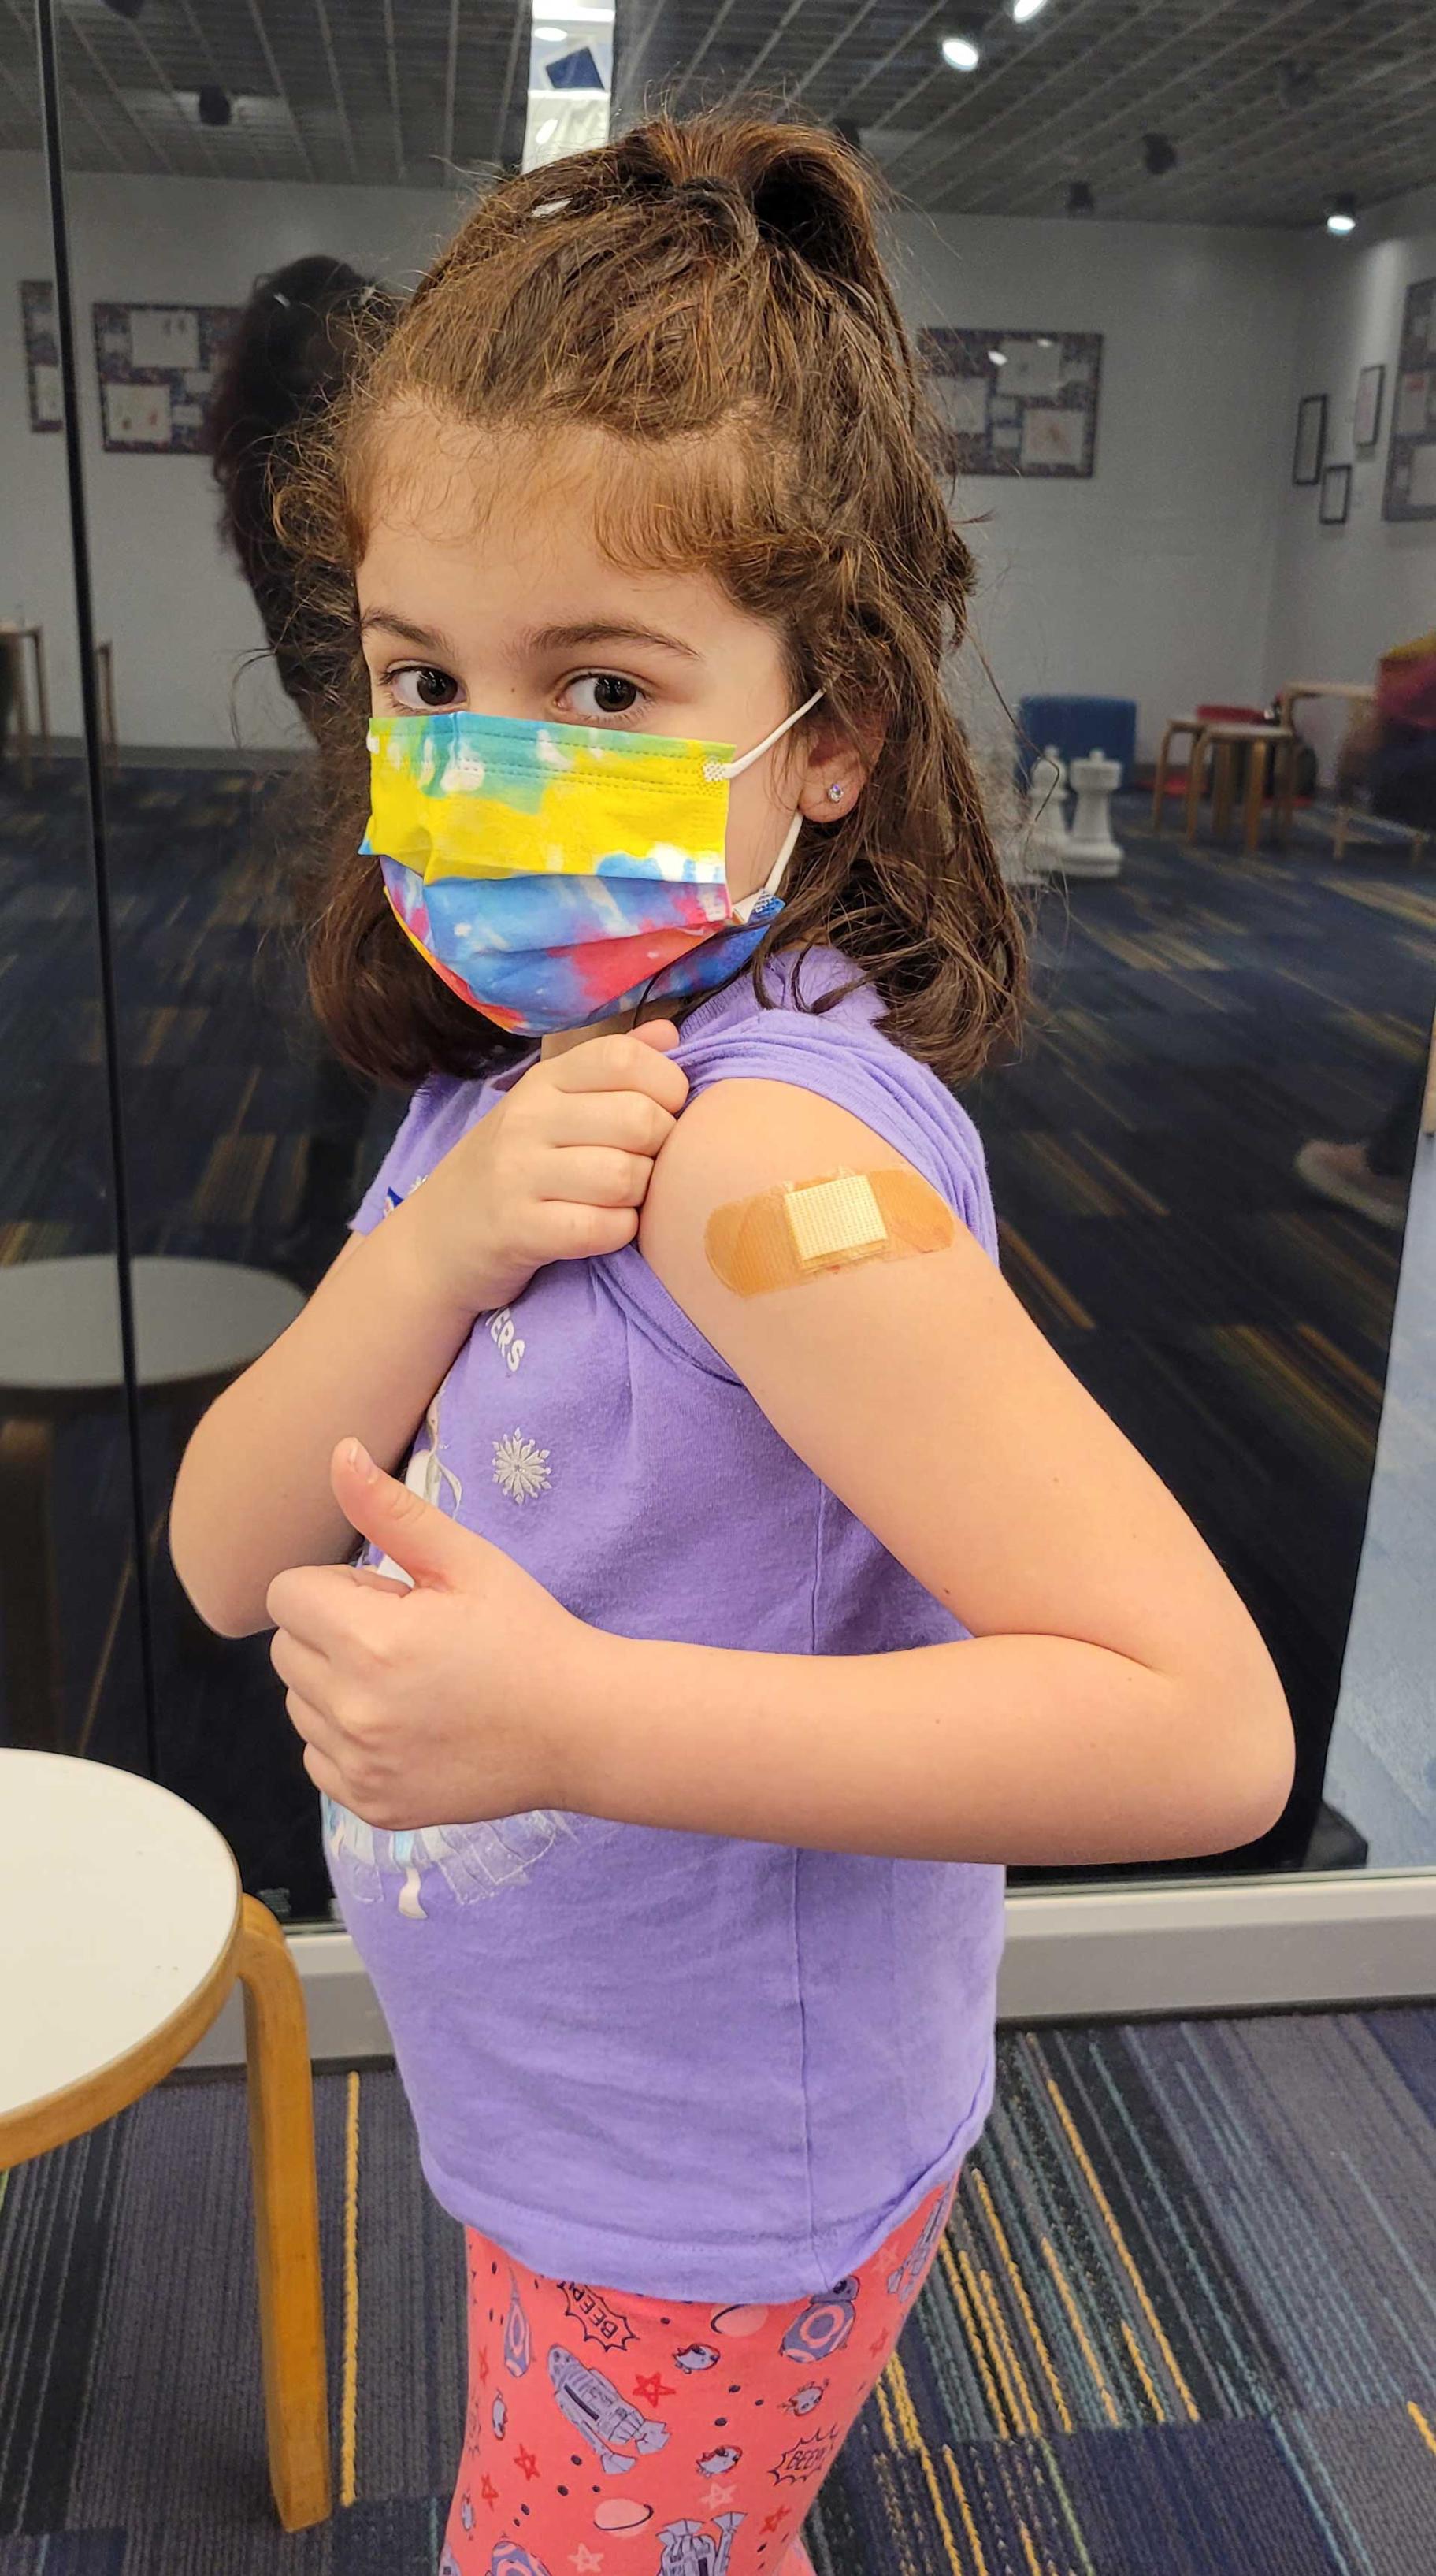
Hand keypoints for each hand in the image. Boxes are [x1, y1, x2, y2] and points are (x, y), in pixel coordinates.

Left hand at [267, 1439, 589, 1829]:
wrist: (581, 1728)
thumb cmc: (527, 1634)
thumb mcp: (467, 1561)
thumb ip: (391, 1511)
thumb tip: (338, 1454)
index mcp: (371, 1641)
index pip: (286, 1595)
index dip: (336, 1585)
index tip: (390, 1596)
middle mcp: (354, 1710)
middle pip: (286, 1649)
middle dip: (332, 1631)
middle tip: (405, 1635)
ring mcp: (360, 1766)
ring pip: (299, 1704)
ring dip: (335, 1684)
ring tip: (408, 1680)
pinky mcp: (372, 1806)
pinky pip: (318, 1757)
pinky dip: (347, 1738)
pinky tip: (407, 1724)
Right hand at [405, 1020, 688, 1315]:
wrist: (436, 1238)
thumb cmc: (513, 1168)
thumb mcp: (552, 1105)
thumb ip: (612, 1068)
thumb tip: (670, 1035)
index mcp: (545, 1080)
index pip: (625, 1058)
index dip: (668, 1086)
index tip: (663, 1113)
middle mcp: (528, 1117)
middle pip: (639, 1119)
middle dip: (662, 1148)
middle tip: (643, 1164)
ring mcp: (518, 1173)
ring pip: (625, 1176)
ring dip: (640, 1196)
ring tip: (620, 1199)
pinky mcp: (518, 1229)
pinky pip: (602, 1228)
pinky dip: (619, 1233)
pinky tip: (604, 1228)